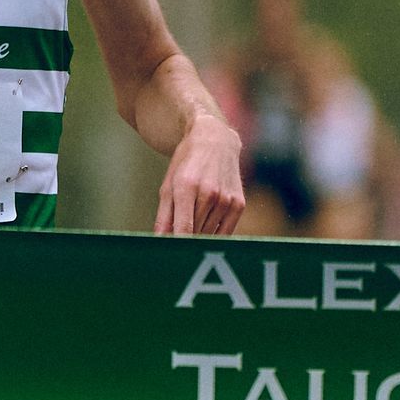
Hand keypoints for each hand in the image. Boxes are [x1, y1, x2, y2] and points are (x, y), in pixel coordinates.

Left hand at [156, 112, 244, 235]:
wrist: (215, 141)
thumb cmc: (186, 165)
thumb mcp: (168, 186)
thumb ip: (164, 217)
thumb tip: (160, 243)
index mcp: (187, 187)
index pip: (184, 229)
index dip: (177, 246)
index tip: (172, 258)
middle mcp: (209, 193)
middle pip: (195, 233)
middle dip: (185, 242)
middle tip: (177, 247)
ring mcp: (226, 199)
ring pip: (209, 234)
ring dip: (198, 236)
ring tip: (192, 225)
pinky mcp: (239, 204)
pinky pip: (225, 233)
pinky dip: (214, 235)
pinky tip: (206, 226)